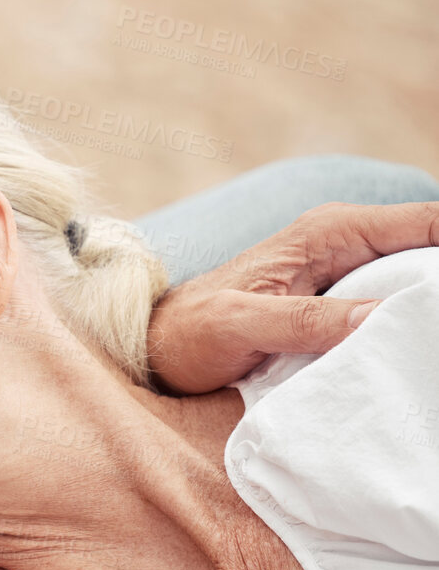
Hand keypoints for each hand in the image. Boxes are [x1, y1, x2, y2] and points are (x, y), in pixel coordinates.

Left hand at [145, 200, 438, 393]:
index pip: (426, 222)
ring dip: (428, 306)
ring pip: (417, 280)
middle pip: (431, 250)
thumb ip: (304, 320)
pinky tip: (415, 347)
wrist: (159, 347)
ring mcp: (346, 274)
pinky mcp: (340, 305)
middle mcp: (345, 244)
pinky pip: (393, 306)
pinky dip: (409, 323)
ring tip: (428, 342)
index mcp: (329, 232)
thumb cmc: (192, 330)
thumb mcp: (241, 325)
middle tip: (438, 328)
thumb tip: (377, 317)